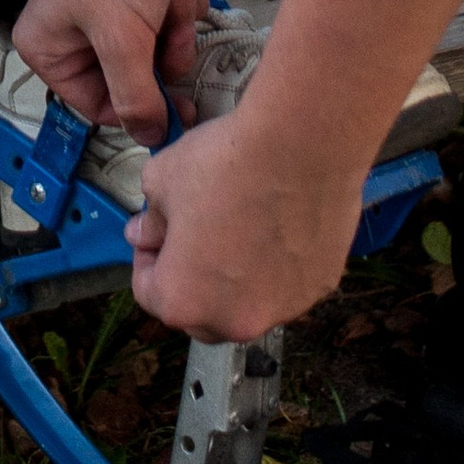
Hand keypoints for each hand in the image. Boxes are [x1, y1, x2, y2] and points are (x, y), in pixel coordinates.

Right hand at [10, 0, 207, 138]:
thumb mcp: (121, 38)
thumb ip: (136, 99)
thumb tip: (152, 140)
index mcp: (50, 46)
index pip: (99, 109)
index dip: (141, 110)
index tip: (178, 111)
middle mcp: (79, 30)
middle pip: (140, 80)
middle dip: (163, 49)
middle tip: (163, 24)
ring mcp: (117, 7)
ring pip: (166, 48)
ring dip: (177, 17)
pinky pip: (179, 17)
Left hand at [124, 106, 361, 341]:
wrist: (300, 143)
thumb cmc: (226, 163)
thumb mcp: (160, 179)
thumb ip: (150, 220)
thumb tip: (147, 234)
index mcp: (184, 301)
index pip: (149, 294)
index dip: (146, 258)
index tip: (155, 233)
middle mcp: (233, 320)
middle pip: (199, 312)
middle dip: (188, 278)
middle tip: (191, 233)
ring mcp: (281, 310)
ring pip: (245, 303)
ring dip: (234, 278)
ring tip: (237, 226)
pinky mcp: (317, 290)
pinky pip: (284, 287)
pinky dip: (273, 267)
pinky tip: (274, 225)